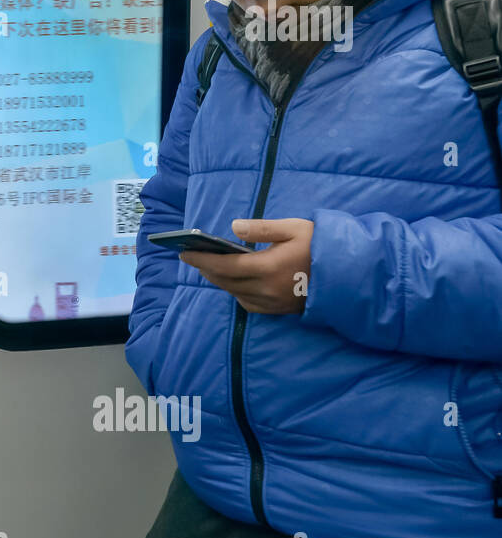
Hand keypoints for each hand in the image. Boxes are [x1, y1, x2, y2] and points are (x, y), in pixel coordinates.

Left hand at [179, 218, 313, 314]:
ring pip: (235, 293)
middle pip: (225, 281)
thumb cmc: (322, 246)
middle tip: (192, 258)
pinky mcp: (279, 310)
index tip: (184, 252)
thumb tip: (233, 227)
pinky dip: (236, 291)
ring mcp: (273, 303)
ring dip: (219, 280)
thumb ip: (262, 229)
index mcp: (268, 267)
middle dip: (206, 269)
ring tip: (209, 267)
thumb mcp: (294, 228)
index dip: (202, 259)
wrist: (351, 274)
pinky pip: (248, 303)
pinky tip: (235, 281)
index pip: (224, 265)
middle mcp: (266, 289)